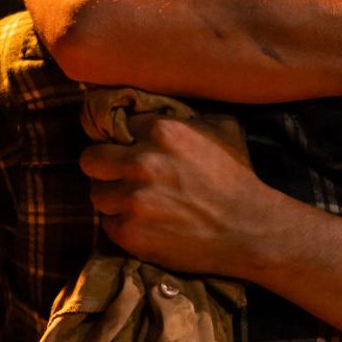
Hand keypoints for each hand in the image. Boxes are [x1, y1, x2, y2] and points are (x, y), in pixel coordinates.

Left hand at [79, 111, 265, 273]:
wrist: (250, 229)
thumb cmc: (238, 178)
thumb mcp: (222, 129)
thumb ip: (186, 116)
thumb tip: (157, 109)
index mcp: (160, 130)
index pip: (115, 127)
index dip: (124, 141)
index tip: (129, 150)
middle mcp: (141, 162)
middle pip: (90, 159)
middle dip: (105, 167)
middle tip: (121, 177)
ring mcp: (132, 199)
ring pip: (96, 193)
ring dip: (113, 198)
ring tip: (136, 204)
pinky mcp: (129, 232)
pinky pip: (107, 224)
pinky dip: (122, 225)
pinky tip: (146, 225)